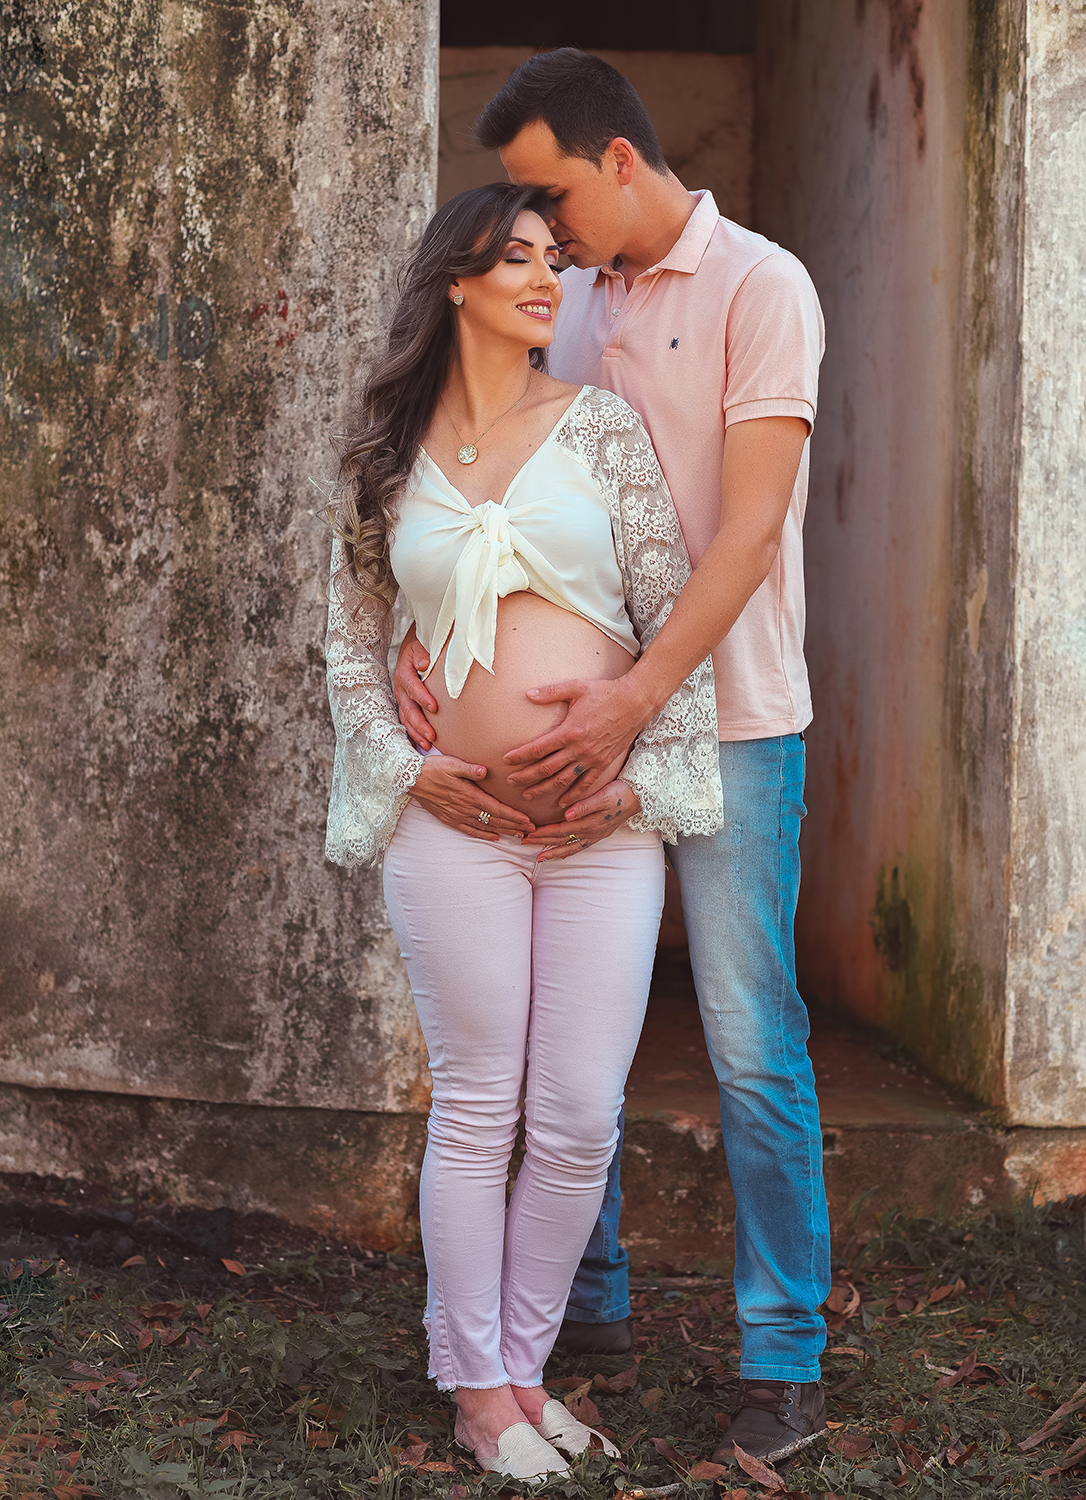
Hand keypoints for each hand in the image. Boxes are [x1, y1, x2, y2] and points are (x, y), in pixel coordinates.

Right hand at [394, 626, 437, 750]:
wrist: (412, 648)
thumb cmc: (420, 647)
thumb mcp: (420, 645)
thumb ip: (422, 654)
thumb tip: (425, 663)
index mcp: (404, 673)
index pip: (413, 688)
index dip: (422, 698)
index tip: (434, 708)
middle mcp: (400, 688)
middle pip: (408, 709)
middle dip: (419, 724)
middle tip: (431, 736)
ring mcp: (401, 698)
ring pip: (406, 718)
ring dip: (416, 732)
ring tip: (427, 744)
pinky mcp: (405, 705)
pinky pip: (407, 721)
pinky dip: (413, 733)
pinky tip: (422, 745)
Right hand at [409, 756, 534, 841]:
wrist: (411, 780)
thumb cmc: (433, 768)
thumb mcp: (452, 764)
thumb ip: (469, 769)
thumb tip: (484, 771)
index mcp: (468, 795)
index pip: (496, 809)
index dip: (513, 816)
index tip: (528, 821)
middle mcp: (465, 808)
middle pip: (494, 820)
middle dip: (514, 826)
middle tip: (531, 830)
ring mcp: (457, 815)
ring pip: (485, 827)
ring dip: (503, 831)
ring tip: (518, 835)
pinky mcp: (449, 818)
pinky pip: (469, 830)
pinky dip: (483, 834)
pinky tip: (494, 837)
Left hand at [503, 676, 649, 806]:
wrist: (635, 703)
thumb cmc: (605, 692)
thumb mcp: (576, 687)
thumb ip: (551, 692)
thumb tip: (528, 693)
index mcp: (569, 731)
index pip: (538, 748)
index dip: (520, 756)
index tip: (506, 760)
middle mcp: (579, 749)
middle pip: (546, 768)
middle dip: (526, 777)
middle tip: (510, 782)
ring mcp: (592, 759)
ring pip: (562, 780)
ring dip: (544, 789)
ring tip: (528, 795)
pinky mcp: (603, 764)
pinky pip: (585, 784)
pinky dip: (572, 795)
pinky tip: (562, 804)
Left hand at [521, 780, 638, 861]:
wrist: (639, 797)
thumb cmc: (620, 792)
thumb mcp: (603, 796)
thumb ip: (585, 805)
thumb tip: (567, 814)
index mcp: (589, 823)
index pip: (560, 830)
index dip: (543, 832)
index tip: (527, 833)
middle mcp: (591, 833)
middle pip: (562, 840)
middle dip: (542, 842)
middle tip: (523, 842)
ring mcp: (595, 836)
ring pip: (570, 847)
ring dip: (553, 851)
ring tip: (538, 857)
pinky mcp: (599, 834)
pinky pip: (580, 847)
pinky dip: (569, 852)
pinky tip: (561, 855)